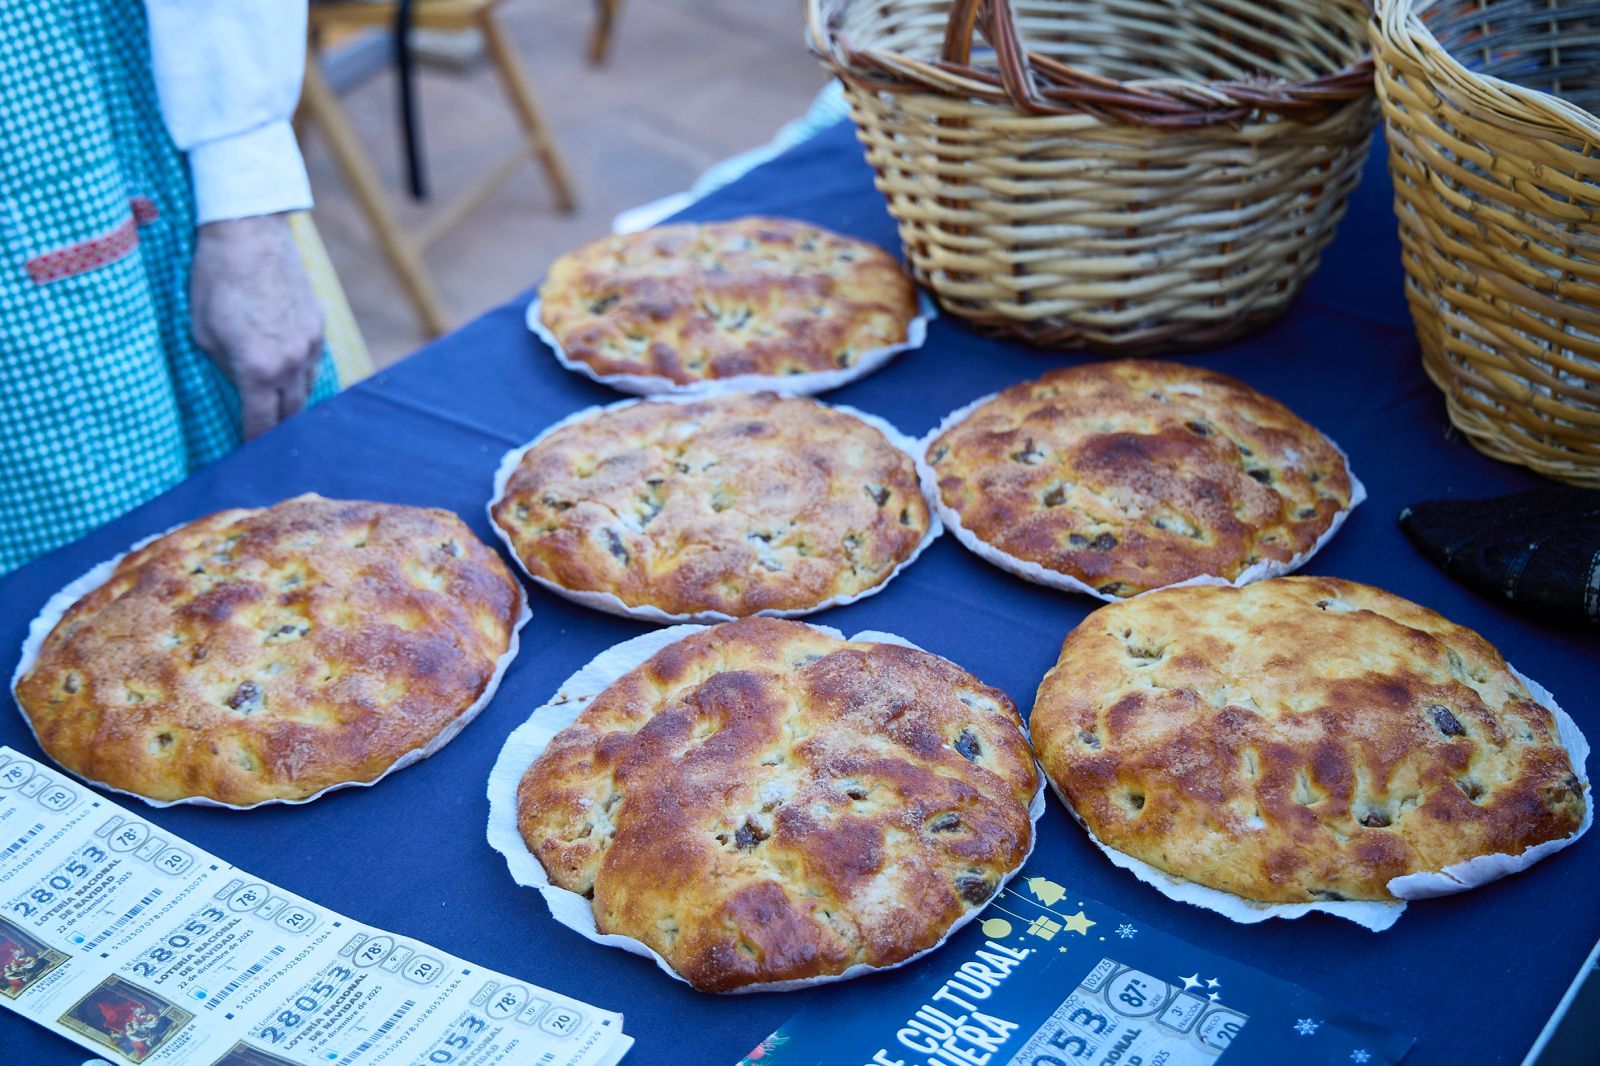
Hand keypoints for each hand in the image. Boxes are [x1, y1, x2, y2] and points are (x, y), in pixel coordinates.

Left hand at [190, 213, 324, 440]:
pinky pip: (314, 363)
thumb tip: (240, 386)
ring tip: (281, 414)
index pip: (261, 424)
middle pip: (291, 414)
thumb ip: (225, 369)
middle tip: (267, 445)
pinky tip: (289, 376)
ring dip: (292, 404)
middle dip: (278, 432)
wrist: (249, 233)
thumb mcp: (202, 333)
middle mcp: (291, 363)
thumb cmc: (215, 280)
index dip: (254, 445)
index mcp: (258, 369)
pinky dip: (301, 375)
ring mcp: (311, 344)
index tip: (249, 458)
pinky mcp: (319, 325)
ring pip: (307, 390)